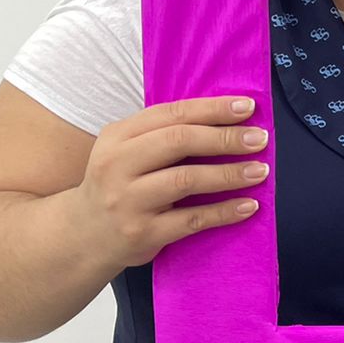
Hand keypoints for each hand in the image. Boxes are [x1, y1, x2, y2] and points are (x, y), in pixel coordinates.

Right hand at [72, 96, 266, 269]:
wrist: (83, 235)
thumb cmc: (120, 183)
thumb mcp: (127, 150)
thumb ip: (165, 132)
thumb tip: (229, 118)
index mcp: (118, 136)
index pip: (172, 114)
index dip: (212, 109)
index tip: (248, 107)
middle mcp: (117, 166)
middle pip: (179, 141)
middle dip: (225, 138)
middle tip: (260, 139)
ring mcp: (128, 201)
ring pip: (186, 180)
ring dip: (229, 174)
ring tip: (260, 170)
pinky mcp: (142, 233)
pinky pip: (191, 220)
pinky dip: (224, 212)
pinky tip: (248, 205)